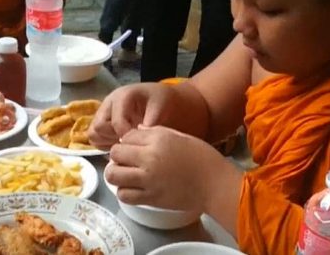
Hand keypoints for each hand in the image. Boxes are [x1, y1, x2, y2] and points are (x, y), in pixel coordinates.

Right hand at [88, 83, 176, 149]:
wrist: (160, 98)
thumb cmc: (161, 101)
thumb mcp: (160, 108)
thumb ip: (151, 122)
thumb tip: (139, 138)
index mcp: (122, 96)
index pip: (116, 122)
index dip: (126, 136)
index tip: (137, 143)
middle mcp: (108, 103)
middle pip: (98, 127)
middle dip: (114, 138)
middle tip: (130, 142)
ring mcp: (103, 113)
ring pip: (93, 133)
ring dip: (107, 142)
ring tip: (125, 142)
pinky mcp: (102, 121)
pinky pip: (95, 138)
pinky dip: (105, 144)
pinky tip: (120, 143)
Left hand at [106, 126, 239, 210]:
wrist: (215, 184)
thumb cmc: (202, 157)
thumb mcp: (180, 136)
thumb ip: (155, 132)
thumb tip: (136, 131)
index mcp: (158, 139)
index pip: (127, 135)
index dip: (128, 140)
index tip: (134, 146)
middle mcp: (149, 158)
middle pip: (115, 153)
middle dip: (118, 155)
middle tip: (127, 160)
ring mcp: (148, 179)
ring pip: (113, 175)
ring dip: (116, 173)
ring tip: (126, 174)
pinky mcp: (150, 198)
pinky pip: (123, 195)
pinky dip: (124, 191)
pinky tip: (133, 188)